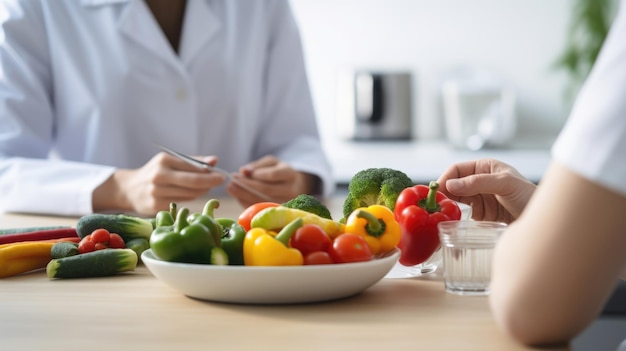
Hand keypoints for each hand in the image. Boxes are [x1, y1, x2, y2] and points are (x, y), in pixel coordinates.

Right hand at [92, 152, 226, 214]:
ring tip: (207, 187)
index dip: (210, 172)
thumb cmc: (156, 172)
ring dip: (202, 191)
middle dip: (210, 182)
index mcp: (164, 161)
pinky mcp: (157, 206)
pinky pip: (182, 203)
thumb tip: (215, 160)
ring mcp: (157, 192)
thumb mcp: (170, 161)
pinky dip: (191, 198)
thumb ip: (193, 161)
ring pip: (190, 194)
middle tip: (221, 181)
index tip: (221, 174)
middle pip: (193, 182)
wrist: (129, 189)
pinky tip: (193, 194)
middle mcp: (159, 176)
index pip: (192, 167)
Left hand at [226, 155, 319, 207]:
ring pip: (263, 201)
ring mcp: (286, 203)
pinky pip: (260, 209)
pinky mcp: (278, 212)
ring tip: (230, 188)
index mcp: (290, 174)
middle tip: (232, 180)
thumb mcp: (272, 163)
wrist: (295, 185)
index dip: (256, 174)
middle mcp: (291, 190)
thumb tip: (243, 171)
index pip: (273, 175)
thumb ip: (258, 165)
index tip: (241, 172)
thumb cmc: (280, 171)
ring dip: (243, 195)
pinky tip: (237, 196)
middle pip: (267, 190)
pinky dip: (247, 203)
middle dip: (247, 185)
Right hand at [436, 158, 535, 222]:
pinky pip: (462, 215)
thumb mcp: (506, 184)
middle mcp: (479, 181)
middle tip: (437, 206)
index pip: (457, 169)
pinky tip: (452, 223)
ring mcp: (479, 198)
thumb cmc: (530, 196)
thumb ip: (479, 182)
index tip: (438, 191)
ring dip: (448, 207)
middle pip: (453, 186)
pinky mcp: (480, 215)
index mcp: (484, 167)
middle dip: (444, 194)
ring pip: (455, 200)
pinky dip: (455, 218)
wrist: (544, 221)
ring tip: (442, 215)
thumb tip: (452, 185)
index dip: (446, 178)